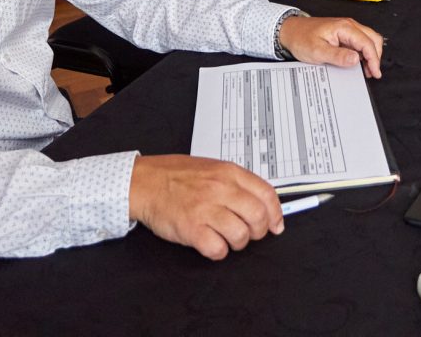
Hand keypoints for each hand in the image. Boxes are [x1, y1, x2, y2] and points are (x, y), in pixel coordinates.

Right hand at [128, 155, 281, 259]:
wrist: (144, 183)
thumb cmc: (176, 176)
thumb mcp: (212, 168)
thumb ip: (237, 183)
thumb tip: (262, 202)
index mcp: (229, 172)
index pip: (266, 194)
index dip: (276, 213)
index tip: (276, 225)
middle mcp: (220, 189)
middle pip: (258, 217)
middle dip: (259, 232)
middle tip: (249, 234)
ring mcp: (205, 209)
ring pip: (241, 235)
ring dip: (238, 243)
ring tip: (227, 238)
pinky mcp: (191, 229)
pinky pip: (217, 249)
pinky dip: (218, 252)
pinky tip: (212, 245)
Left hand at [278, 15, 384, 78]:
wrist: (290, 31)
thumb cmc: (301, 38)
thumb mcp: (317, 51)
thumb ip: (338, 56)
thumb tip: (356, 59)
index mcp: (344, 27)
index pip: (367, 43)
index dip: (374, 59)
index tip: (374, 72)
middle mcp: (349, 25)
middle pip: (373, 38)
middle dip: (376, 56)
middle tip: (372, 73)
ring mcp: (347, 28)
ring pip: (369, 39)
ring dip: (371, 54)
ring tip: (368, 70)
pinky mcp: (344, 33)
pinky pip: (360, 41)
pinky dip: (364, 52)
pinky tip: (360, 63)